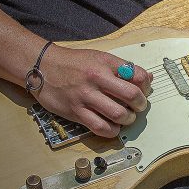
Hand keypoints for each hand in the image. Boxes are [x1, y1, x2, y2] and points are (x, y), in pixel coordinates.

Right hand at [33, 45, 150, 137]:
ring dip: (128, 119)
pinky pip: (100, 127)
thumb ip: (122, 68)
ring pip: (118, 114)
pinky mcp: (75, 112)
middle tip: (138, 106)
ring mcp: (85, 97)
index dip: (146, 86)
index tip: (144, 90)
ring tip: (126, 117)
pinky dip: (112, 130)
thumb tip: (146, 78)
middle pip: (131, 95)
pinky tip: (113, 127)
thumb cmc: (73, 63)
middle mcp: (97, 79)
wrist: (42, 67)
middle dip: (141, 104)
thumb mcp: (100, 57)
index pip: (138, 75)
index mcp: (106, 64)